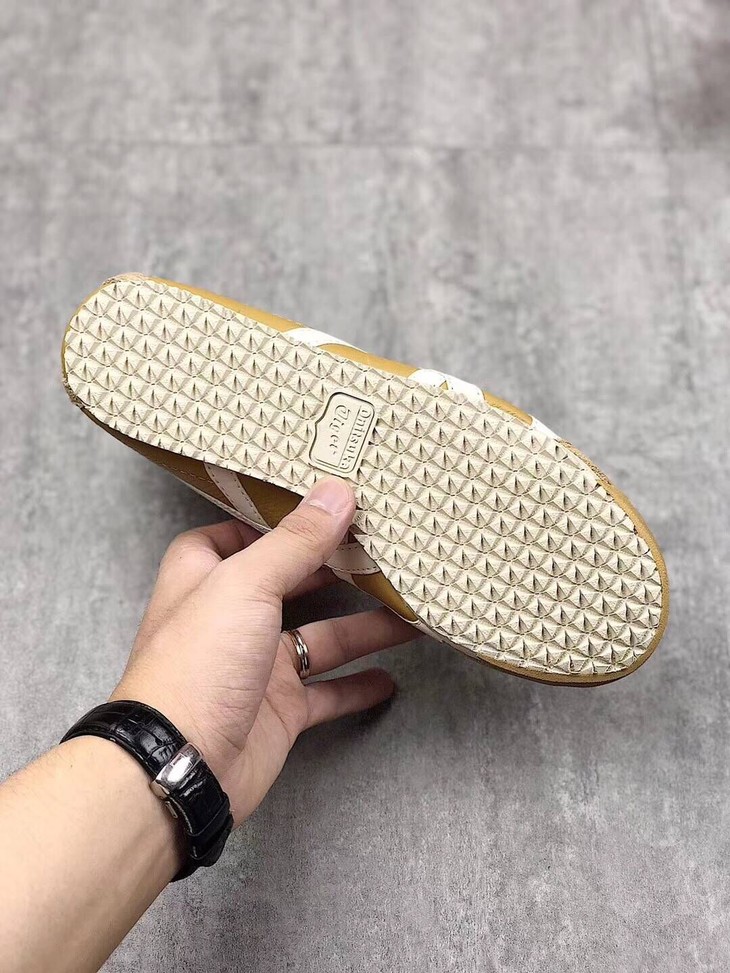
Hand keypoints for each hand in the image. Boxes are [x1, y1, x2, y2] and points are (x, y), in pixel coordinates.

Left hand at [111, 477, 413, 824]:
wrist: (179, 765)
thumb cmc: (196, 666)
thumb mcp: (246, 584)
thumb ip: (295, 541)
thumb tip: (335, 491)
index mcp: (208, 577)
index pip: (239, 534)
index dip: (275, 518)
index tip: (322, 501)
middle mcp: (232, 618)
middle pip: (291, 582)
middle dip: (334, 568)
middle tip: (384, 548)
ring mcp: (257, 666)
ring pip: (321, 637)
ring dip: (364, 626)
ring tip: (411, 609)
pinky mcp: (279, 711)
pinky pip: (328, 692)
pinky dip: (357, 686)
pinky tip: (390, 679)